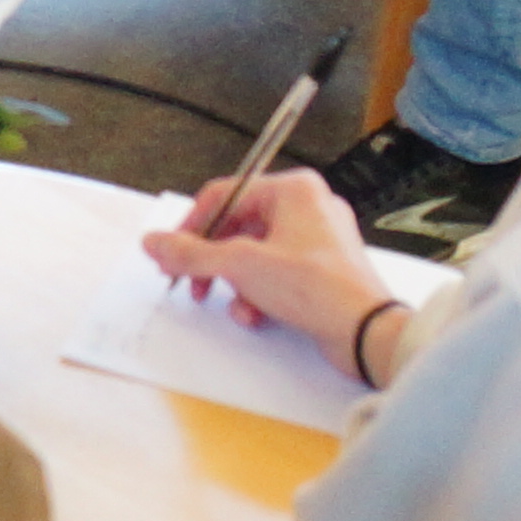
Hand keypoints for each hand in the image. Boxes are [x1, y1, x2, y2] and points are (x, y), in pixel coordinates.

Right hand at [143, 168, 393, 369]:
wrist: (366, 331)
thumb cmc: (318, 287)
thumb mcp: (241, 266)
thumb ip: (191, 253)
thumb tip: (154, 242)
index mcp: (293, 189)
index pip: (224, 195)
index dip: (192, 226)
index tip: (172, 254)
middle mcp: (308, 206)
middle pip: (238, 227)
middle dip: (214, 261)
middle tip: (192, 283)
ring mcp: (318, 239)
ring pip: (255, 254)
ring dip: (237, 283)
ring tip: (236, 305)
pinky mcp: (323, 270)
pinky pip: (276, 273)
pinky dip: (260, 293)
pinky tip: (256, 314)